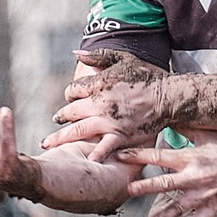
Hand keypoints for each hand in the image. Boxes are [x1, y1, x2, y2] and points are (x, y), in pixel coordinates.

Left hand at [47, 52, 172, 160]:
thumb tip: (75, 54)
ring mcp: (108, 121)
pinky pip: (103, 147)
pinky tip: (85, 162)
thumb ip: (97, 56)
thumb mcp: (122, 59)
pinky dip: (94, 155)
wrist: (168, 97)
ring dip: (60, 137)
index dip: (70, 95)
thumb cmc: (146, 76)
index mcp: (98, 83)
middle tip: (55, 121)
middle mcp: (99, 103)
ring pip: (78, 130)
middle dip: (60, 117)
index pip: (72, 91)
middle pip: (69, 111)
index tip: (72, 100)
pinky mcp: (120, 135)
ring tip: (48, 143)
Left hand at [123, 137, 216, 216]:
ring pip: (178, 207)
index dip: (139, 156)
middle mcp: (195, 176)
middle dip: (145, 187)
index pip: (160, 155)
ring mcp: (204, 194)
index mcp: (191, 157)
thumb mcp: (211, 137)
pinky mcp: (215, 207)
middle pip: (165, 182)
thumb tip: (172, 120)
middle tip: (127, 190)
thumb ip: (189, 131)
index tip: (121, 156)